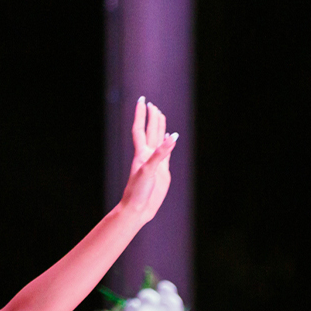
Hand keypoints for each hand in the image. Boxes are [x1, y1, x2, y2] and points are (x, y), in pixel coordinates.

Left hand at [117, 97, 177, 222]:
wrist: (137, 209)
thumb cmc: (138, 191)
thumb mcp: (149, 170)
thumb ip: (161, 153)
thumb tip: (173, 137)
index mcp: (141, 153)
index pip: (140, 129)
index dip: (141, 115)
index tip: (143, 101)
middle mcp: (147, 155)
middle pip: (150, 132)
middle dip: (151, 118)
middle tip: (152, 105)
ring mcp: (155, 163)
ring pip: (158, 141)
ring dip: (159, 128)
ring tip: (160, 116)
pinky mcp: (162, 172)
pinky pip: (166, 154)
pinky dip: (168, 145)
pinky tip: (170, 139)